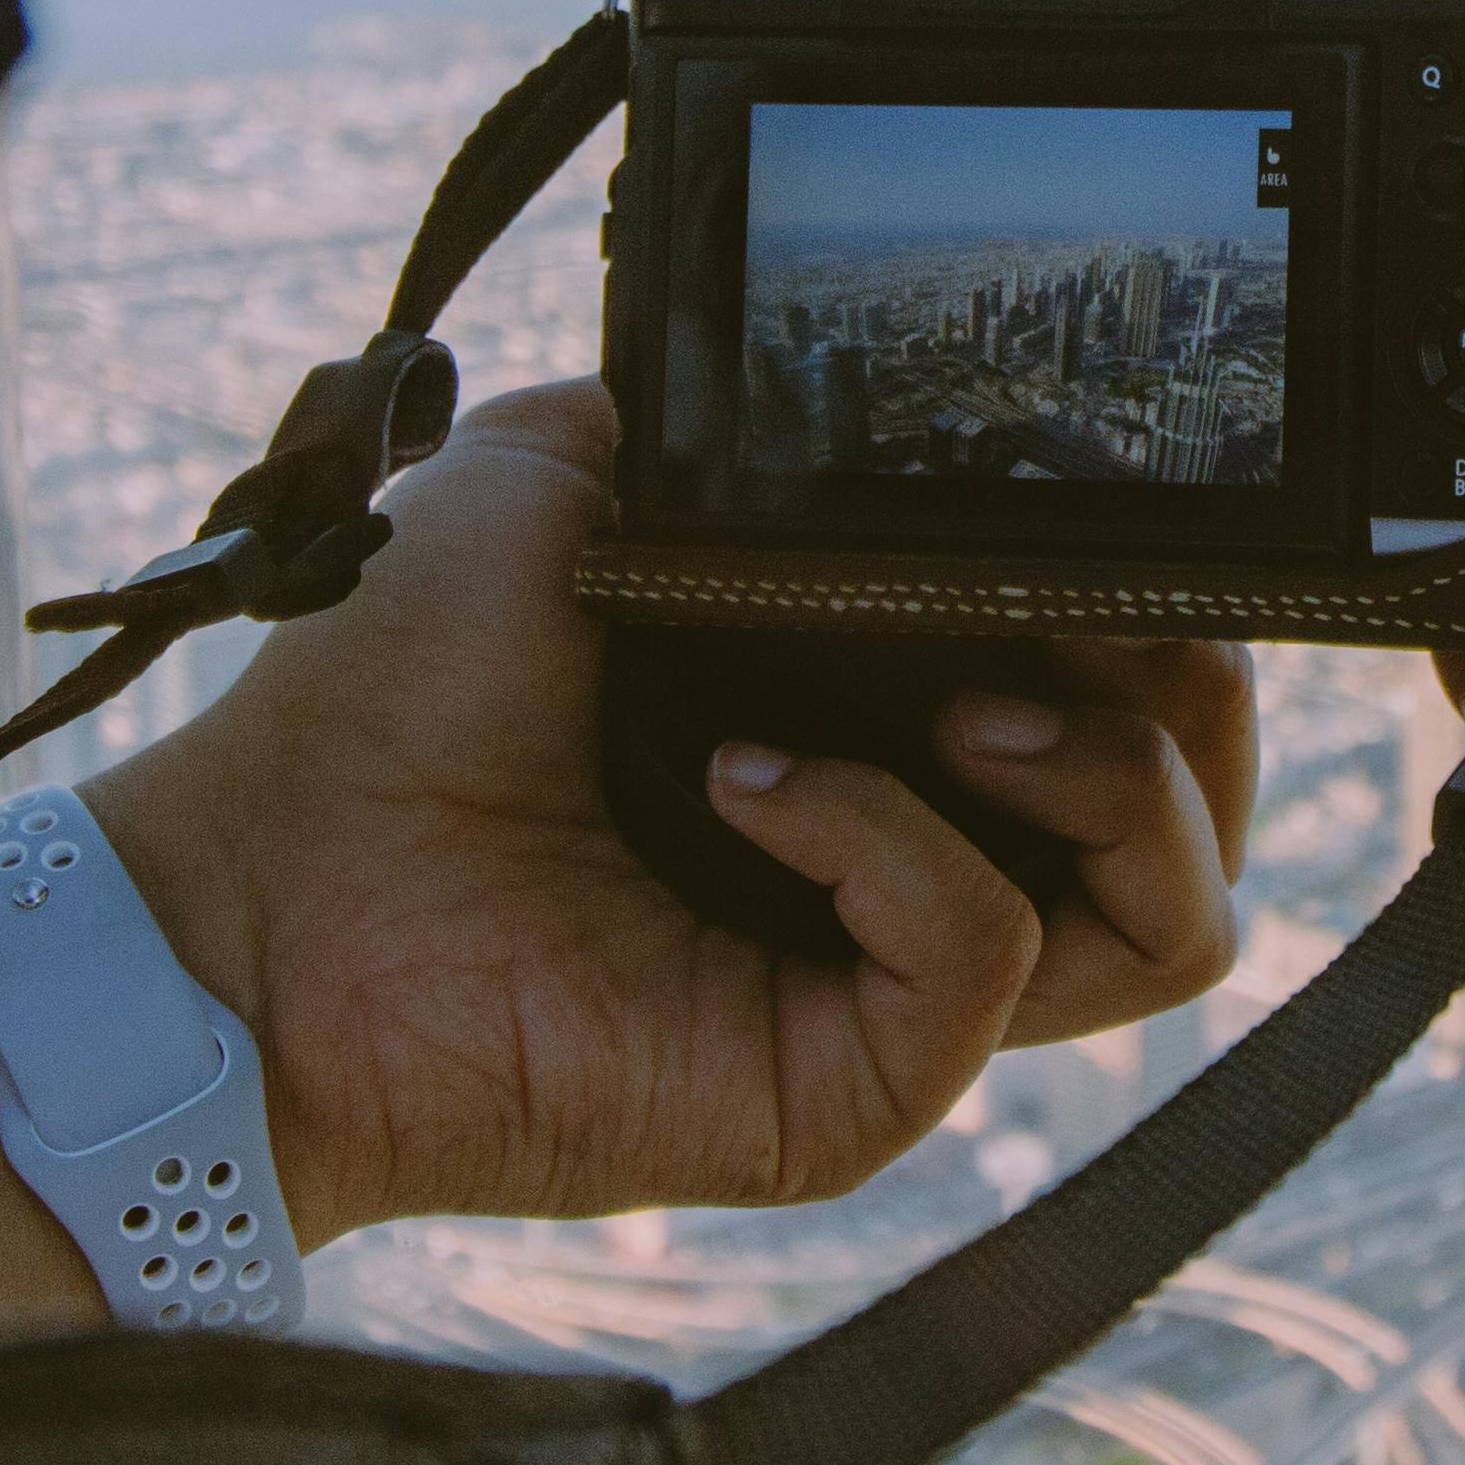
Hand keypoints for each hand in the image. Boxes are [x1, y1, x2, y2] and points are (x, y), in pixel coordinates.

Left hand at [96, 382, 1252, 1247]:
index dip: (1166, 609)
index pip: (1134, 695)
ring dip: (1107, 773)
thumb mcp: (568, 482)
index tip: (1115, 524)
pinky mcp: (850, 1092)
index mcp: (886, 736)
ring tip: (966, 701)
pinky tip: (747, 778)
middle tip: (1076, 614)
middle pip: (1204, 814)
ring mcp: (895, 997)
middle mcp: (918, 873)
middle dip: (1191, 687)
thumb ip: (722, 421)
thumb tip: (852, 372)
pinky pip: (986, 957)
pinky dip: (891, 836)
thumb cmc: (392, 697)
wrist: (259, 885)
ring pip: (1171, 919)